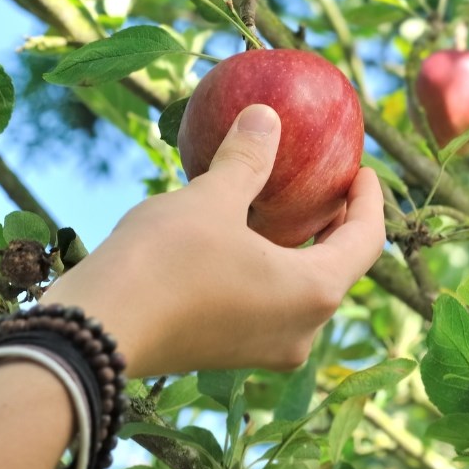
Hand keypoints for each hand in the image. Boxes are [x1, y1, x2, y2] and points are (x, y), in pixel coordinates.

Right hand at [42, 104, 384, 377]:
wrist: (100, 329)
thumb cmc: (164, 261)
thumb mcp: (210, 199)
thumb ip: (247, 158)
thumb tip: (267, 114)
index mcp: (312, 292)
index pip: (364, 242)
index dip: (368, 202)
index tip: (362, 171)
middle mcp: (299, 331)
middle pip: (335, 271)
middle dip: (332, 228)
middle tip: (323, 188)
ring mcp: (262, 349)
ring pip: (298, 292)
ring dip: (295, 250)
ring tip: (280, 211)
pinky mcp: (228, 353)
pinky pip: (265, 306)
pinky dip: (265, 271)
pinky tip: (237, 242)